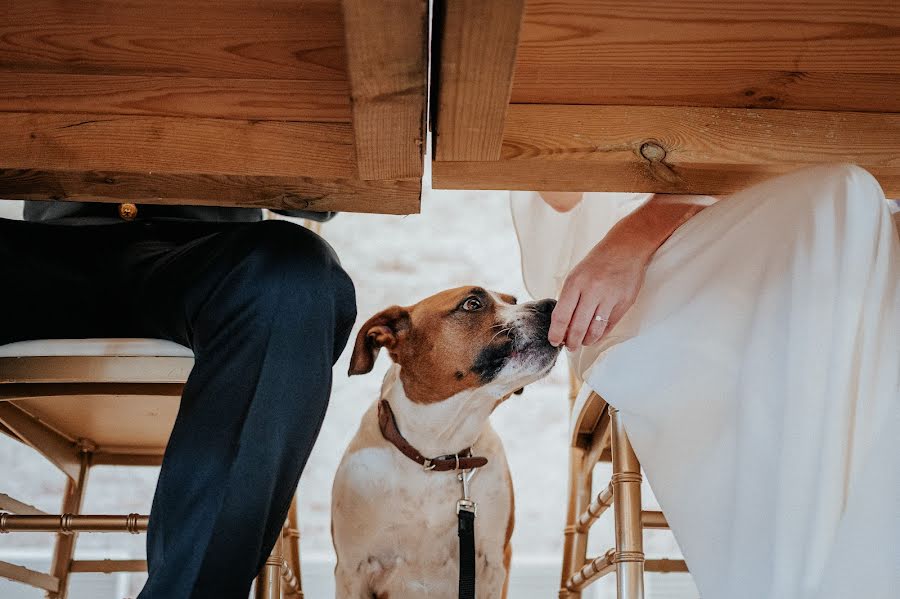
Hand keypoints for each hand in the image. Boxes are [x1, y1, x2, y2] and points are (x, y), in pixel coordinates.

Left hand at [547, 194, 709, 350]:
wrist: (626, 248)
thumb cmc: (597, 262)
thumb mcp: (576, 275)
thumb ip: (569, 297)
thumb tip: (561, 324)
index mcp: (575, 283)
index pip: (561, 316)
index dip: (556, 333)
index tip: (553, 341)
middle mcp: (591, 291)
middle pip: (577, 327)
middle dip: (571, 342)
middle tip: (569, 346)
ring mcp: (609, 298)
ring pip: (594, 330)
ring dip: (586, 341)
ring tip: (582, 342)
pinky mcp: (624, 303)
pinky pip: (608, 326)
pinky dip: (600, 334)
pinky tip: (595, 335)